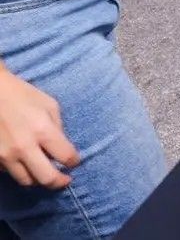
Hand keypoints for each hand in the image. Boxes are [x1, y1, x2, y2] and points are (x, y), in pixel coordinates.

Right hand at [0, 69, 78, 188]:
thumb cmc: (22, 95)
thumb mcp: (49, 104)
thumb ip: (58, 127)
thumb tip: (60, 147)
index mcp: (43, 130)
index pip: (65, 156)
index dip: (74, 162)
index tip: (75, 163)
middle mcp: (24, 148)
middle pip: (46, 178)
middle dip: (59, 182)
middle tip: (65, 181)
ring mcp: (6, 157)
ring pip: (27, 181)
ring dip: (39, 179)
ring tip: (46, 173)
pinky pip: (11, 174)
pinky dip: (21, 171)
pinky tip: (26, 163)